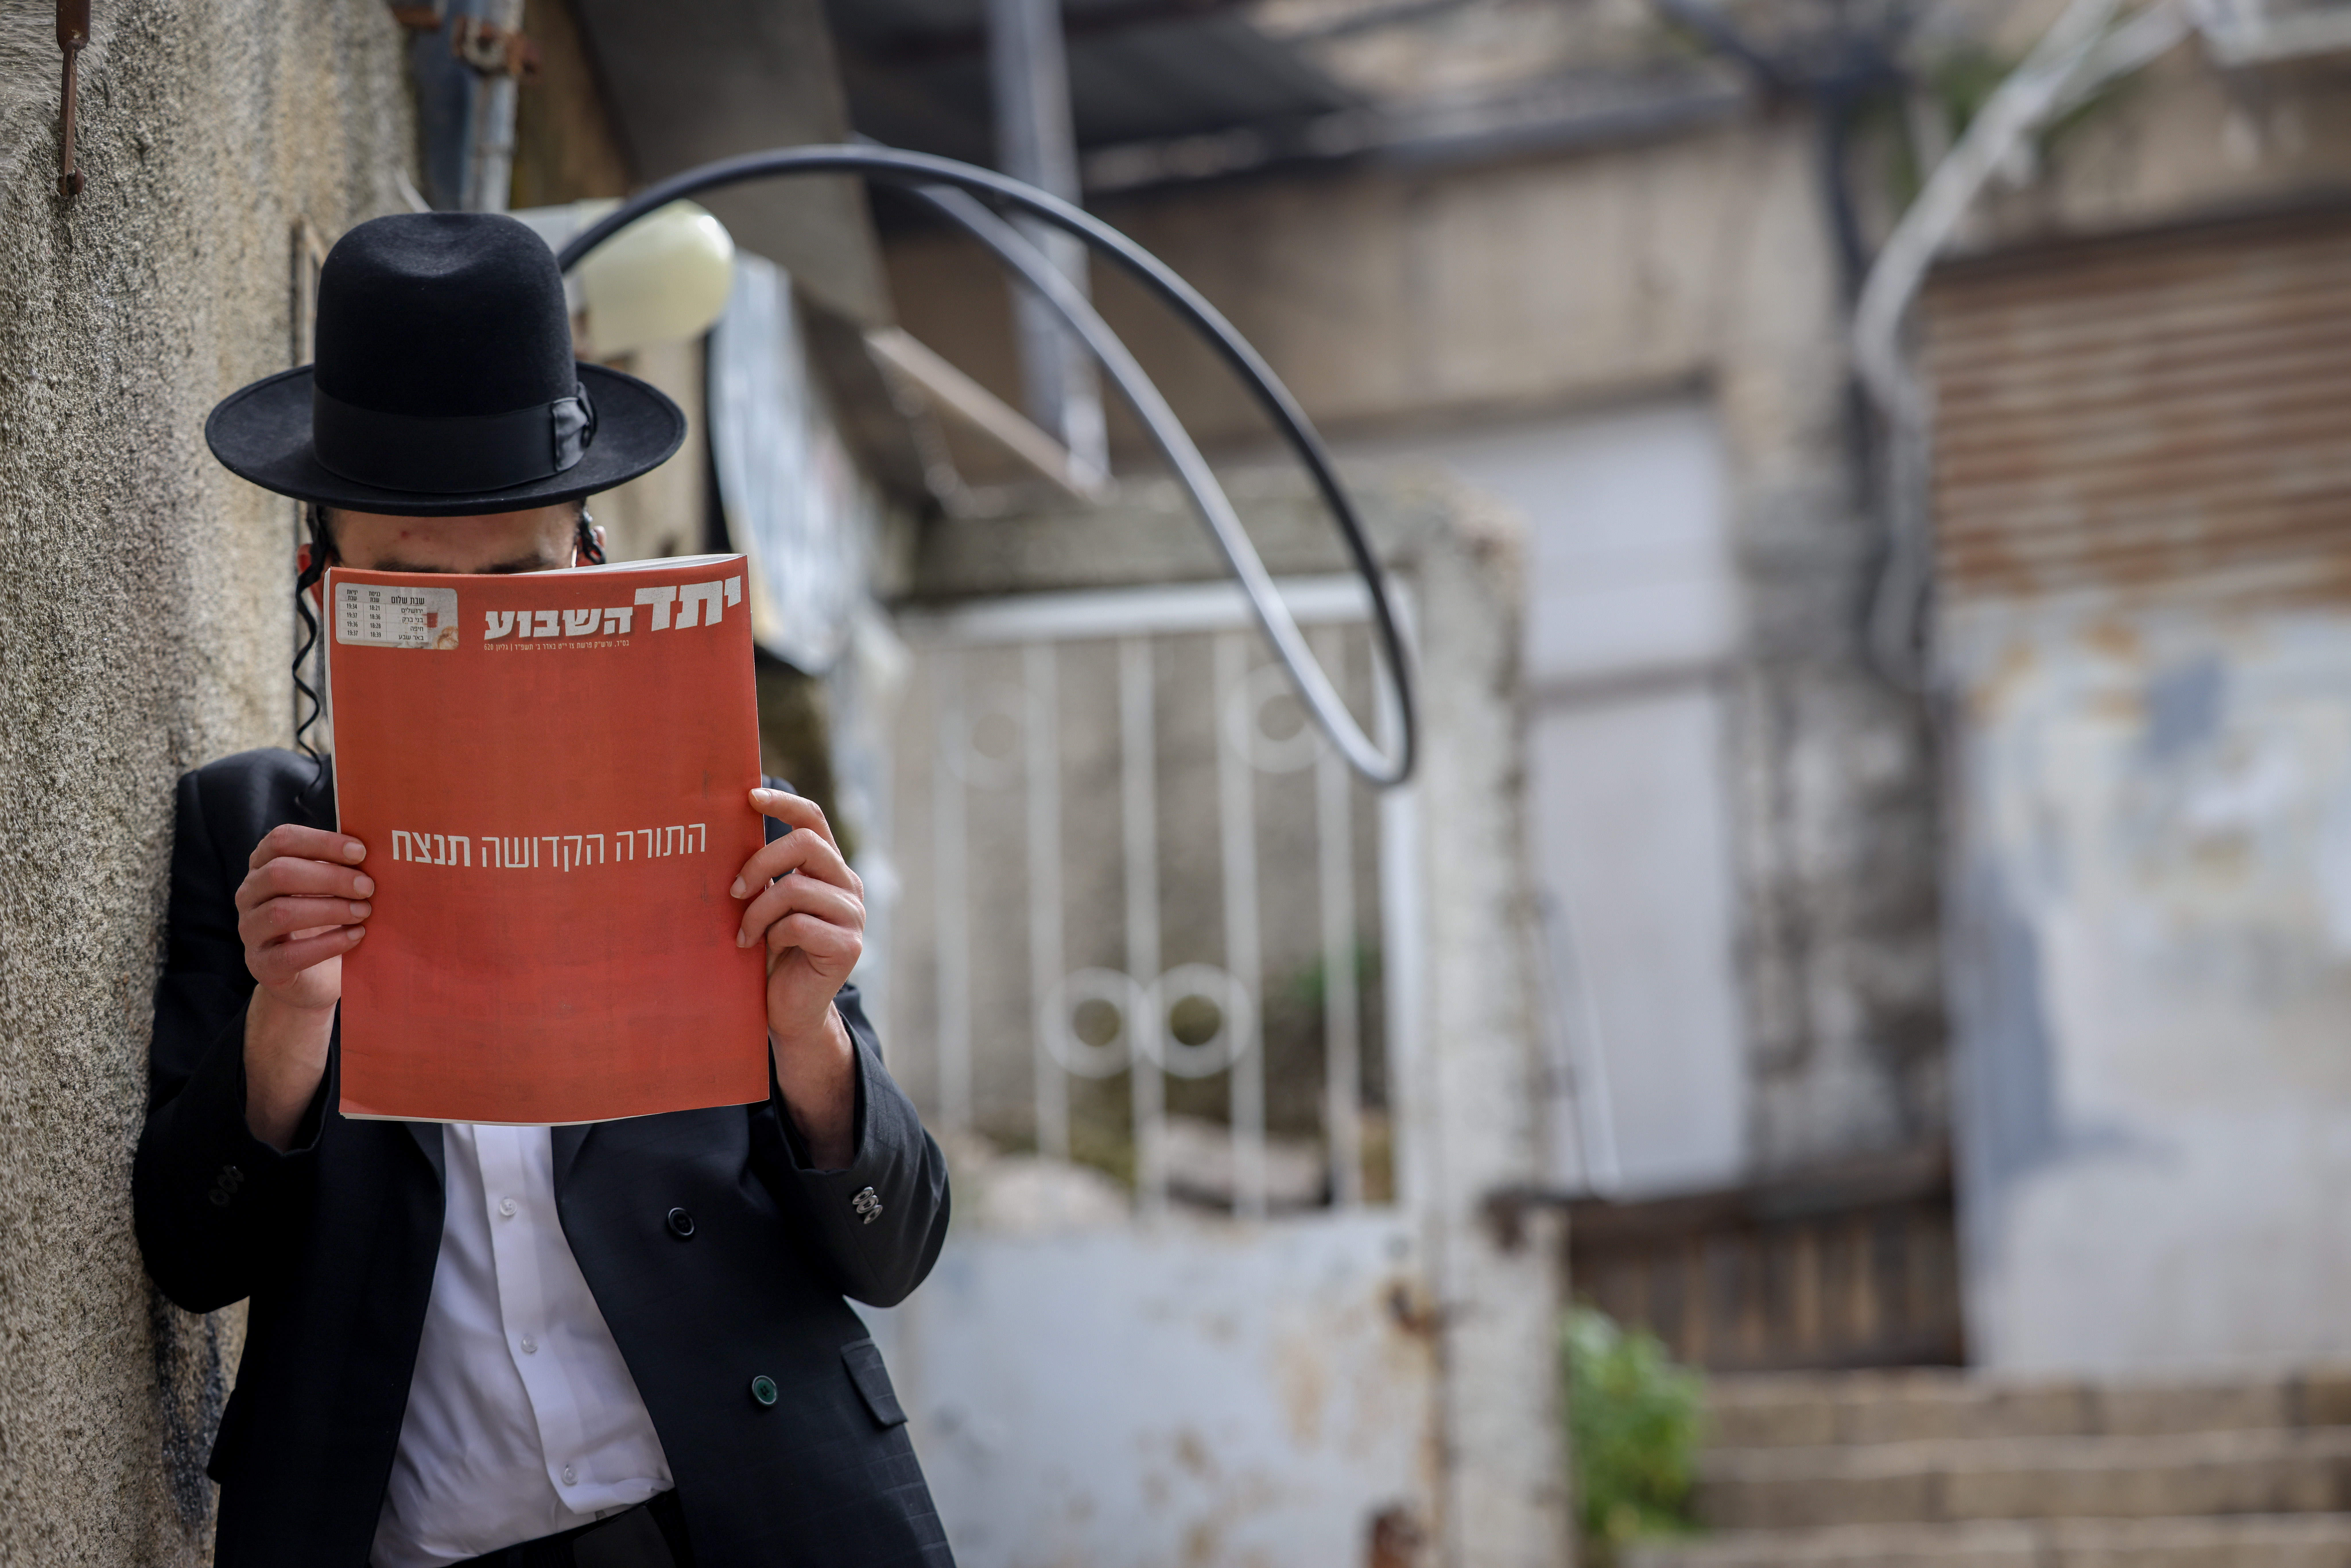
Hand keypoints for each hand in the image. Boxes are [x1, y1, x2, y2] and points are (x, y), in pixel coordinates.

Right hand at [235, 825, 371, 1149]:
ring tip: (370, 910)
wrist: (322, 991)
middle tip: (373, 886)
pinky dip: (329, 943)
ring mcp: (254, 939)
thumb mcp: (351, 898)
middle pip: (279, 874)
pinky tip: (360, 940)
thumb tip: (404, 839)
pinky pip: (290, 954)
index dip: (318, 841)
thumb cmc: (345, 933)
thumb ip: (357, 871)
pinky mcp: (267, 972)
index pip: (278, 842)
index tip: (362, 847)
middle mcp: (253, 903)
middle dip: (330, 877)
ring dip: (330, 907)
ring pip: (281, 910)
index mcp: (269, 873)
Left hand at [733, 789, 861, 1166]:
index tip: (748, 797)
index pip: (814, 819)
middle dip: (760, 862)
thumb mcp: (767, 904)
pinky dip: (773, 935)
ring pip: (796, 888)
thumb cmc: (772, 953)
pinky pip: (799, 924)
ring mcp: (853, 915)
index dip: (783, 803)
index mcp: (830, 870)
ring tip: (744, 934)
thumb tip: (726, 832)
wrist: (790, 1010)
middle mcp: (848, 887)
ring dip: (758, 910)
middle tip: (733, 889)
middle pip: (806, 844)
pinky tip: (762, 951)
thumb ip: (765, 873)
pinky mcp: (848, 945)